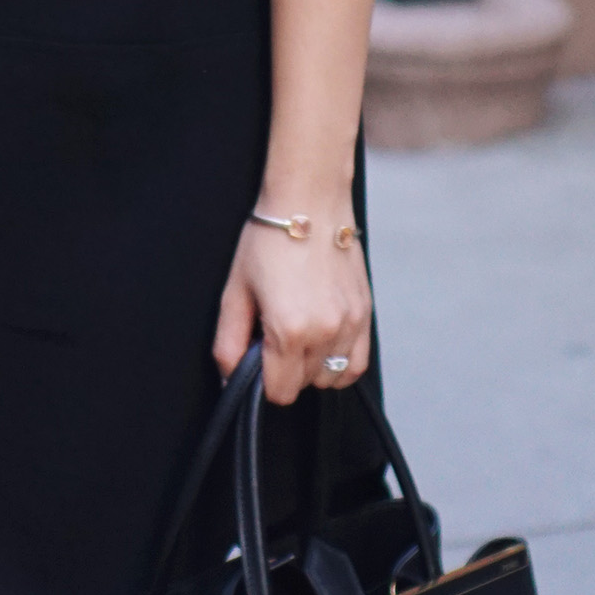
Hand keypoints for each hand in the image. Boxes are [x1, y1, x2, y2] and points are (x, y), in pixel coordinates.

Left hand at [213, 213, 372, 405]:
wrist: (309, 201)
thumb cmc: (269, 240)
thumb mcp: (235, 291)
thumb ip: (228, 343)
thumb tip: (229, 378)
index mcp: (290, 330)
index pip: (279, 393)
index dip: (261, 382)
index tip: (256, 356)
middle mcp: (325, 332)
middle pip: (303, 387)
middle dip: (284, 371)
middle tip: (272, 334)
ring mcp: (350, 324)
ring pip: (331, 378)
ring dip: (311, 368)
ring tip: (297, 335)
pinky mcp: (365, 314)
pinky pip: (357, 364)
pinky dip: (339, 363)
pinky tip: (322, 343)